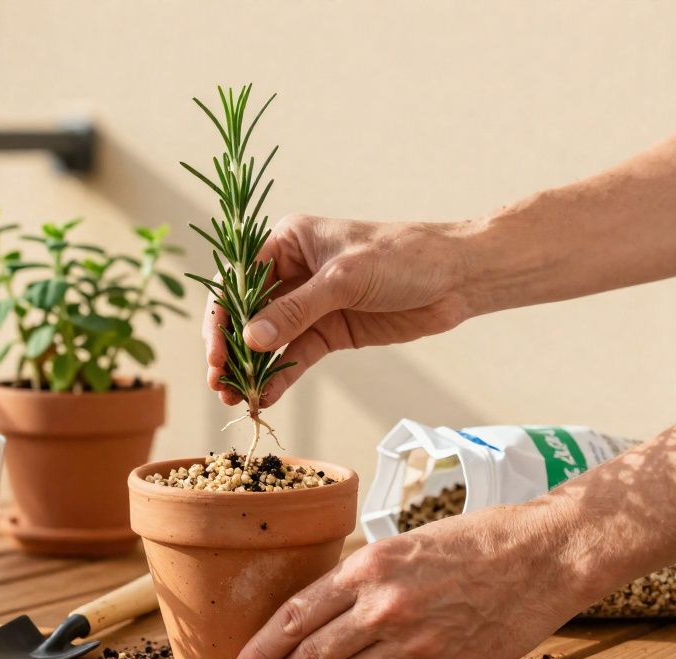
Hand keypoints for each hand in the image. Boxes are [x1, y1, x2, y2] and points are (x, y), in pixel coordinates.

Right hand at [203, 214, 474, 406]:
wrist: (458, 278)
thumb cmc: (403, 257)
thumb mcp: (345, 279)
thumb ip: (296, 310)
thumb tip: (251, 340)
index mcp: (286, 243)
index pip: (238, 281)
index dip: (221, 318)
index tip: (217, 354)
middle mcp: (292, 273)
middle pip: (246, 314)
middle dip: (231, 350)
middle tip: (221, 384)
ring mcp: (310, 305)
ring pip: (267, 341)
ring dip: (251, 369)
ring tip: (236, 399)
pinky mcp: (329, 332)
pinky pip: (294, 358)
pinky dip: (279, 378)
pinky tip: (265, 399)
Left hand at [230, 499, 594, 658]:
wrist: (541, 555)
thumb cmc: (472, 543)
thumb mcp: (403, 546)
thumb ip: (361, 581)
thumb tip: (319, 619)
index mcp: (369, 566)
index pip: (295, 616)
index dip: (262, 647)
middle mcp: (385, 606)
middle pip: (311, 657)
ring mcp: (416, 641)